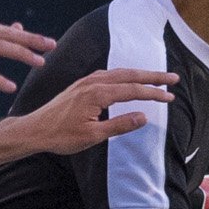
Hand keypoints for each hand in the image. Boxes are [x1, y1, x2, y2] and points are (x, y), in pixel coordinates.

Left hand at [11, 69, 172, 152]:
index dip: (154, 93)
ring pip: (119, 73)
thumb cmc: (61, 136)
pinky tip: (127, 79)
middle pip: (130, 75)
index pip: (134, 90)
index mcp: (98, 94)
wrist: (35, 130)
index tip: (171, 97)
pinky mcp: (81, 85)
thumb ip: (120, 125)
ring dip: (139, 74)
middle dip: (153, 76)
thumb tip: (144, 117)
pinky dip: (123, 75)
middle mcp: (93, 82)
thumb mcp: (93, 136)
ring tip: (156, 77)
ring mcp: (86, 82)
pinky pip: (108, 74)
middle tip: (173, 78)